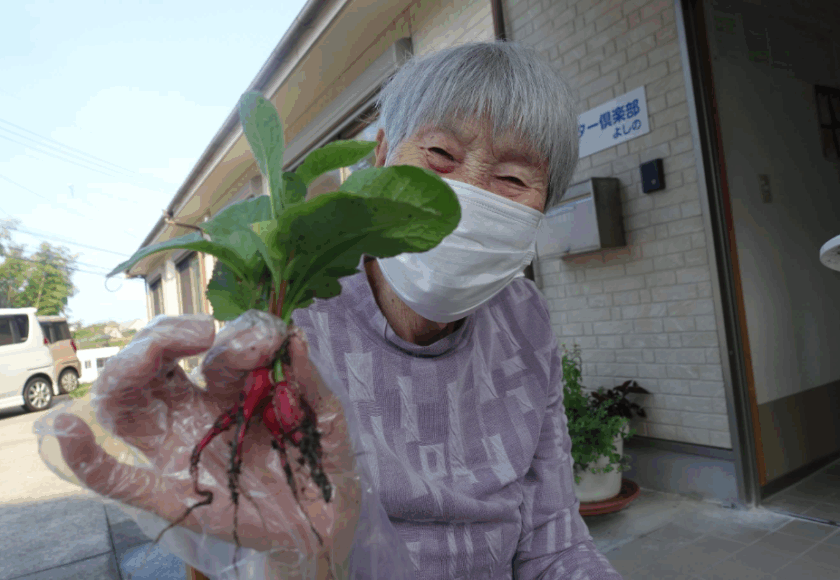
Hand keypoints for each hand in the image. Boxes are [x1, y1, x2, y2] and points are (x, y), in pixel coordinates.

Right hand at [53, 311, 360, 576]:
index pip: (215, 347)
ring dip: (127, 370)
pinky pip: (117, 478)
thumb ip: (311, 384)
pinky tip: (64, 430)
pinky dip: (84, 457)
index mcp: (235, 389)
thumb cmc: (320, 465)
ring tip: (149, 359)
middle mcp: (198, 411)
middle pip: (155, 362)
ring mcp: (179, 449)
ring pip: (127, 403)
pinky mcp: (171, 495)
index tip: (266, 339)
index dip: (236, 332)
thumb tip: (295, 337)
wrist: (322, 529)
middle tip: (204, 333)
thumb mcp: (326, 422)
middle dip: (167, 334)